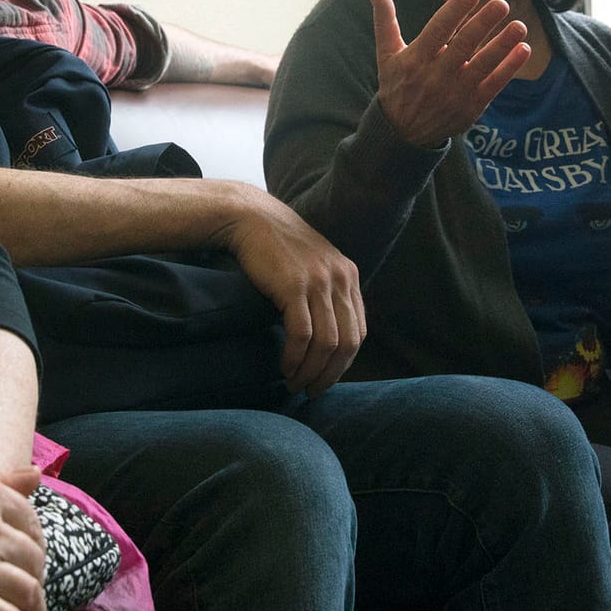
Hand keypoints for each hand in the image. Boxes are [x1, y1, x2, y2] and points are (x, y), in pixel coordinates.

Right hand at [214, 184, 365, 395]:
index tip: (327, 378)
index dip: (344, 362)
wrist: (251, 218)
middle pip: (347, 342)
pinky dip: (295, 357)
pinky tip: (285, 366)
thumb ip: (327, 292)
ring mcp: (318, 282)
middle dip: (331, 374)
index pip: (359, 332)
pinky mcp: (294, 286)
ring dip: (311, 371)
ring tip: (295, 384)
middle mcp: (340, 279)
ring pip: (326, 343)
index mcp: (349, 275)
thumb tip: (328, 337)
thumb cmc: (278, 247)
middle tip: (312, 391)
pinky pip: (302, 334)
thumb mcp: (315, 266)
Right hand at [370, 0, 529, 148]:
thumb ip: (385, 20)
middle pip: (464, 46)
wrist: (402, 134)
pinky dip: (509, 68)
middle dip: (483, 24)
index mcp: (416, 59)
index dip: (455, 11)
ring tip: (519, 25)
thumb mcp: (387, 54)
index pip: (438, 30)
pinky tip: (522, 49)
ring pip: (483, 65)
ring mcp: (456, 92)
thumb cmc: (396, 85)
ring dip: (502, 45)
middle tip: (501, 4)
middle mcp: (436, 75)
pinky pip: (494, 85)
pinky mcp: (471, 107)